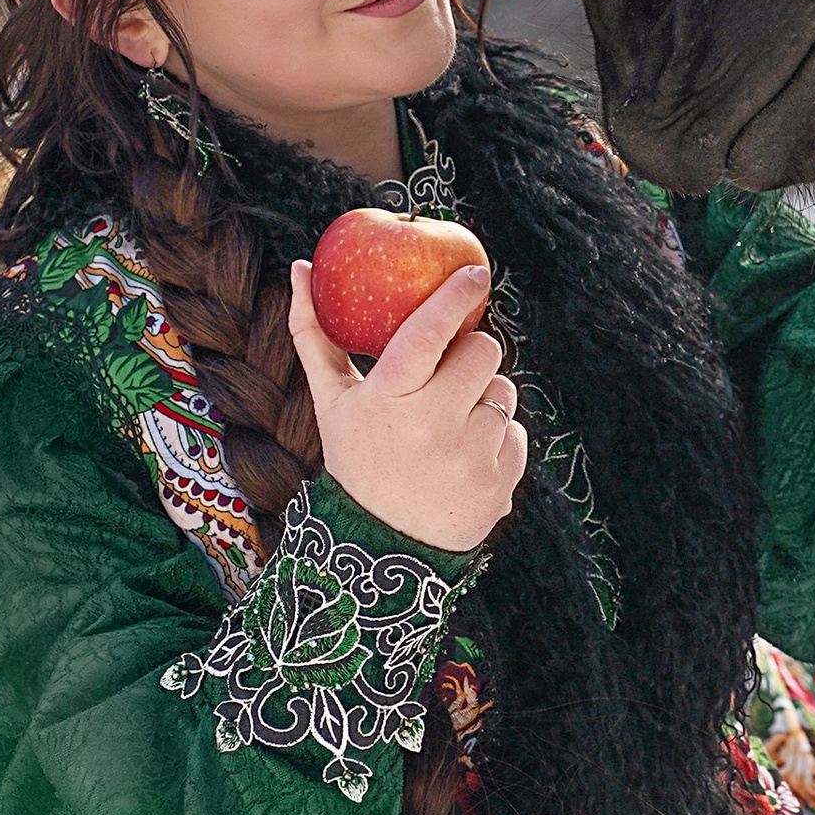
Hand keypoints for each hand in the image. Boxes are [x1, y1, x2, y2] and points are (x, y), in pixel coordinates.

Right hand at [287, 259, 526, 552]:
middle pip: (482, 352)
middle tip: (450, 373)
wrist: (380, 547)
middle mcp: (430, 428)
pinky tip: (462, 460)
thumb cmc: (356, 457)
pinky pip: (516, 432)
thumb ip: (314, 335)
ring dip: (483, 398)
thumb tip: (298, 266)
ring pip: (504, 391)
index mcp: (387, 400)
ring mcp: (468, 458)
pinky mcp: (498, 484)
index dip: (454, 297)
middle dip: (470, 354)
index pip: (428, 332)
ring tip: (448, 427)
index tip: (475, 272)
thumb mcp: (331, 402)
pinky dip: (495, 438)